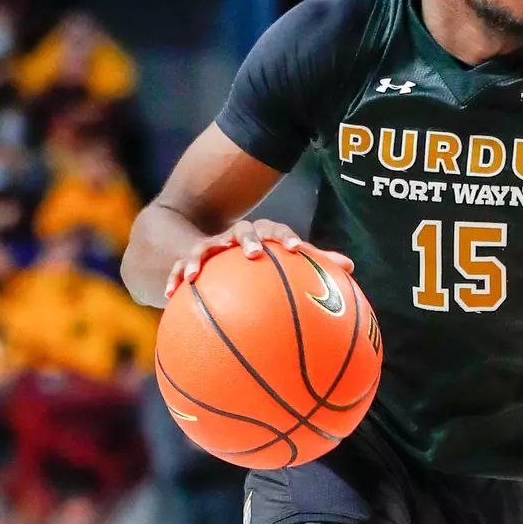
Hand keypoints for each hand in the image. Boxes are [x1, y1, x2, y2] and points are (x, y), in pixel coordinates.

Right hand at [163, 219, 353, 301]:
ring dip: (197, 259)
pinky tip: (170, 294)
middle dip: (247, 239)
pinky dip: (173, 279)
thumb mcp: (279, 264)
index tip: (294, 250)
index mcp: (261, 237)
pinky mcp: (185, 260)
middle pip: (242, 230)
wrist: (208, 249)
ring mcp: (209, 248)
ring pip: (203, 248)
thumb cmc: (255, 263)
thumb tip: (352, 266)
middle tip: (253, 253)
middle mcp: (234, 238)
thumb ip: (313, 265)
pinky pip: (176, 269)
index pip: (276, 230)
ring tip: (193, 274)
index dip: (285, 237)